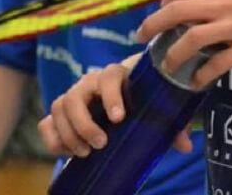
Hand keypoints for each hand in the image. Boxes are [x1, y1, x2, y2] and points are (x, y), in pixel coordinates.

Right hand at [38, 61, 194, 160]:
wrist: (126, 98)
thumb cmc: (145, 100)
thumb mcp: (161, 110)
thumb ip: (172, 125)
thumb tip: (184, 145)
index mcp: (115, 77)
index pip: (108, 78)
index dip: (111, 96)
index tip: (119, 118)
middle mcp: (88, 84)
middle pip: (74, 96)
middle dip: (84, 123)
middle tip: (100, 144)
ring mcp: (72, 98)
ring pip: (58, 107)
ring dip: (68, 132)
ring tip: (84, 153)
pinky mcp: (61, 116)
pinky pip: (46, 122)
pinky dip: (51, 138)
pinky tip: (65, 153)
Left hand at [137, 0, 231, 86]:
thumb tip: (202, 3)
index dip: (160, 3)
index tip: (149, 13)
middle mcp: (223, 4)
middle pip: (176, 11)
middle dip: (152, 24)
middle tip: (139, 37)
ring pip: (191, 38)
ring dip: (173, 53)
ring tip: (165, 65)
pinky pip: (217, 63)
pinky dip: (202, 73)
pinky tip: (197, 81)